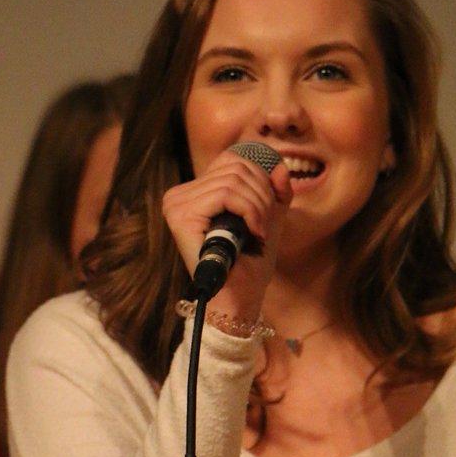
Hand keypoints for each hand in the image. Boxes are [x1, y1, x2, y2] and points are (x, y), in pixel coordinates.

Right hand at [162, 146, 289, 316]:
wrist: (240, 296)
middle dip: (262, 195)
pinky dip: (249, 211)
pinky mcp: (181, 216)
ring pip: (233, 181)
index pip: (231, 159)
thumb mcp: (267, 217)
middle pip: (235, 167)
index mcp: (193, 192)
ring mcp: (177, 204)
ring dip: (258, 206)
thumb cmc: (250, 261)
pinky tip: (254, 232)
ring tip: (259, 232)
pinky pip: (225, 194)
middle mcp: (179, 195)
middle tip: (265, 226)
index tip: (268, 209)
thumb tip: (278, 166)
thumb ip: (275, 190)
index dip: (260, 178)